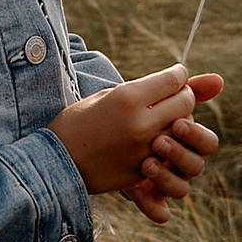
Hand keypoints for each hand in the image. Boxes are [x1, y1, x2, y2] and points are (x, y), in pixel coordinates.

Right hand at [50, 66, 220, 223]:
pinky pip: (170, 151)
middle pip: (185, 103)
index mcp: (128, 98)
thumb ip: (141, 88)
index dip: (179, 74)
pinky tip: (156, 136)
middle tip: (175, 94)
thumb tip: (171, 80)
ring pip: (182, 128)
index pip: (174, 79)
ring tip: (166, 117)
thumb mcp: (106, 96)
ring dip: (179, 120)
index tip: (176, 74)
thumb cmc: (77, 123)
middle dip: (184, 95)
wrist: (56, 161)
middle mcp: (140, 122)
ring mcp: (144, 148)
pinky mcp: (144, 168)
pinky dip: (169, 141)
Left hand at [126, 72, 220, 222]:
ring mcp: (161, 181)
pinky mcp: (144, 197)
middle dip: (181, 154)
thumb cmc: (115, 114)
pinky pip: (161, 213)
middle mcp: (176, 161)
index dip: (195, 134)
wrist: (76, 140)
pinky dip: (152, 205)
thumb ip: (175, 87)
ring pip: (182, 190)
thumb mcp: (141, 97)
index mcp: (182, 138)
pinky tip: (135, 190)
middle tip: (158, 142)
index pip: (206, 142)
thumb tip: (219, 80)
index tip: (175, 121)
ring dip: (167, 177)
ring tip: (145, 163)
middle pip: (197, 165)